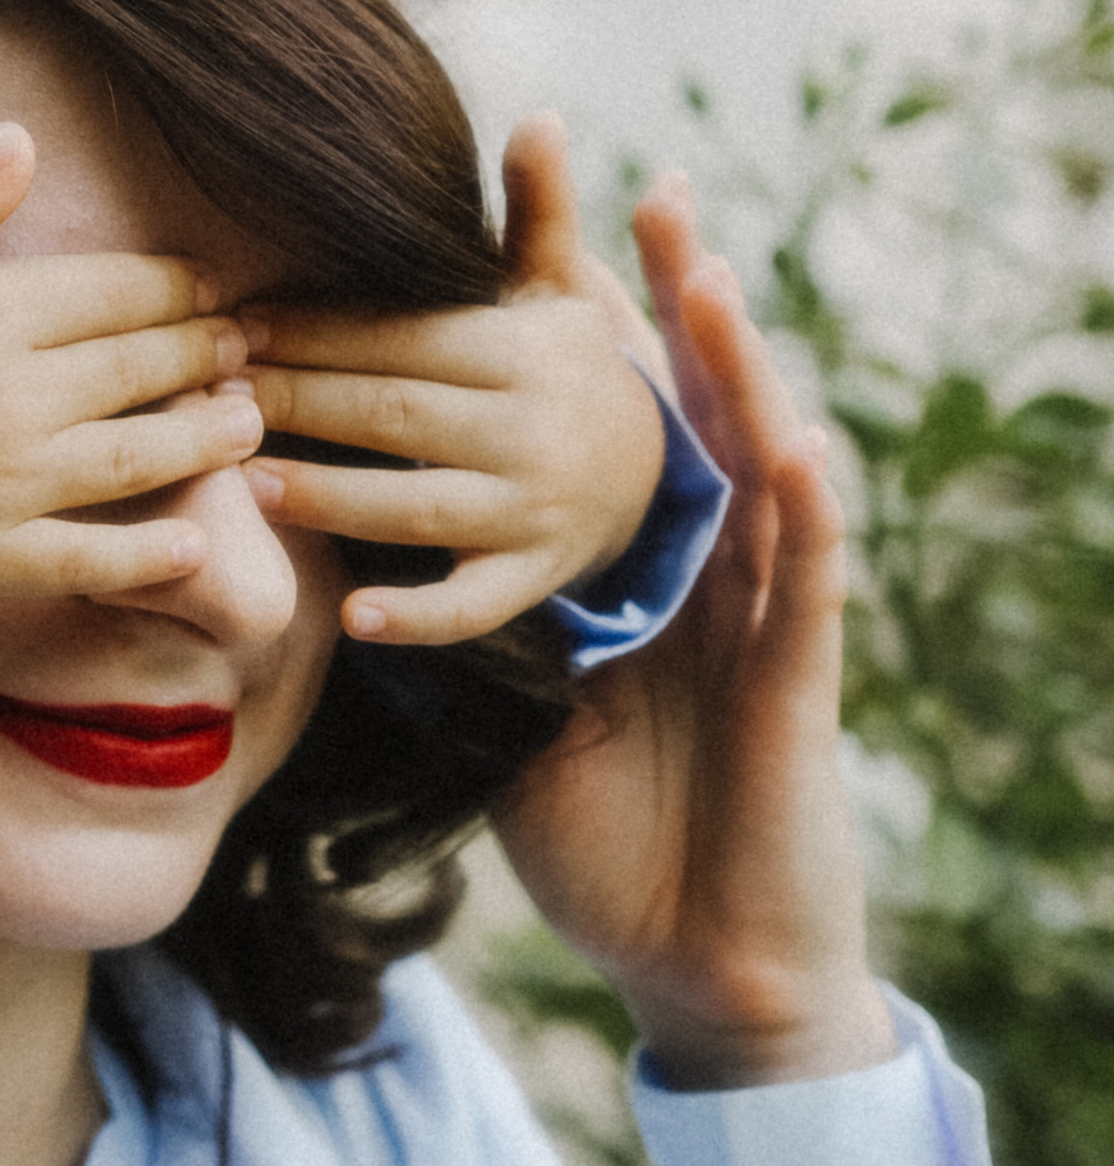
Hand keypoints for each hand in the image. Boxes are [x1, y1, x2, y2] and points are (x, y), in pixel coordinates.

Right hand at [0, 119, 264, 596]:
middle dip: (203, 351)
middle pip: (142, 368)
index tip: (206, 287)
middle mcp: (12, 400)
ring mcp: (6, 485)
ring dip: (205, 437)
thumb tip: (21, 139)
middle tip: (242, 346)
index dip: (176, 285)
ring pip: (138, 457)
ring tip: (247, 420)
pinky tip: (193, 544)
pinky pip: (88, 559)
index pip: (118, 292)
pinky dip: (148, 556)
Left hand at [246, 115, 668, 644]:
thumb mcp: (562, 290)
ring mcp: (531, 512)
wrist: (653, 478)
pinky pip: (472, 606)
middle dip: (300, 402)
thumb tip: (539, 115)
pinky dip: (418, 616)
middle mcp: (529, 432)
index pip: (406, 338)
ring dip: (330, 496)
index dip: (319, 330)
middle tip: (213, 394)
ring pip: (417, 506)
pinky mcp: (531, 579)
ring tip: (248, 479)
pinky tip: (353, 617)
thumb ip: (540, 210)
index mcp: (523, 354)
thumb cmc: (569, 370)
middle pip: (395, 415)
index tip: (241, 321)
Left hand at [490, 233, 890, 1088]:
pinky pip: (804, 581)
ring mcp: (759, 621)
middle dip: (670, 315)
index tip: (563, 244)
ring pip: (757, 472)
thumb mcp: (519, 715)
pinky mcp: (799, 679)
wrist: (699, 963)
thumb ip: (471, 637)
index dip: (597, 346)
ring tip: (708, 281)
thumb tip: (362, 586)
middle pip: (693, 423)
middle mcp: (706, 579)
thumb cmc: (609, 845)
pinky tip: (786, 443)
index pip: (616, 439)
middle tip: (653, 202)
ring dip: (736, 378)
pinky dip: (798, 508)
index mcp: (639, 577)